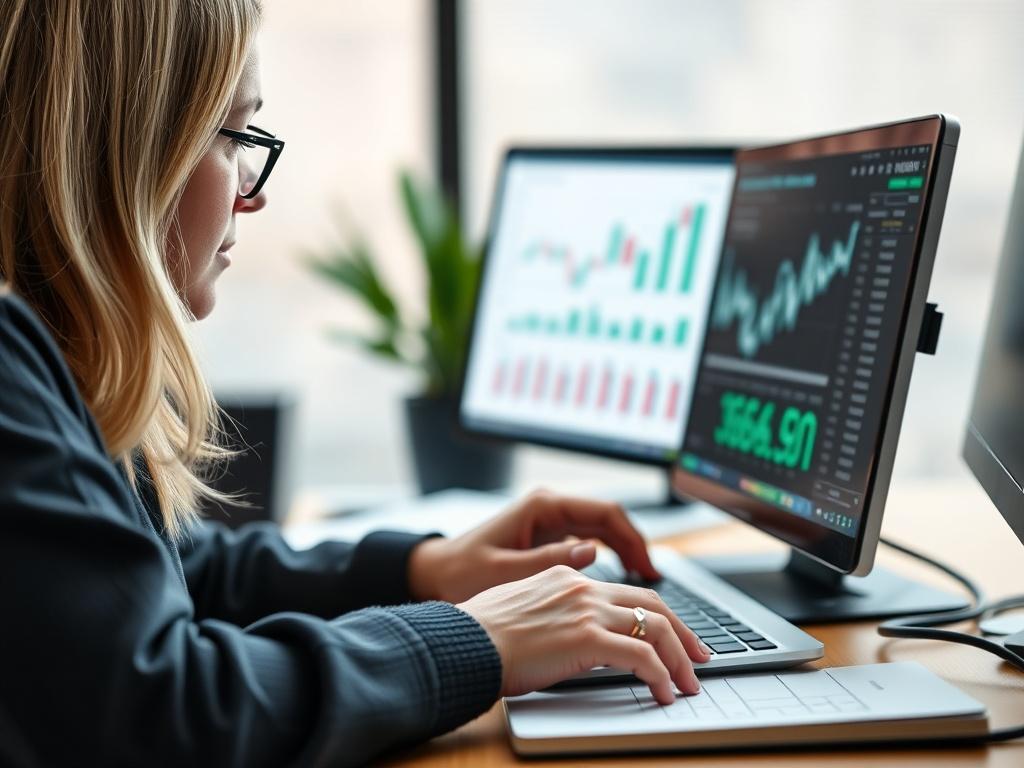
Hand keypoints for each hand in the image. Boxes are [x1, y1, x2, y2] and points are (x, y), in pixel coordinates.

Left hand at [408, 489, 660, 603]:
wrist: (434, 575)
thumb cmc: (462, 574)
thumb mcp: (505, 572)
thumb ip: (548, 562)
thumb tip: (593, 551)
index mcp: (542, 506)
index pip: (604, 512)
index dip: (632, 538)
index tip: (648, 566)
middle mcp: (549, 508)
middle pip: (608, 519)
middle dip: (635, 545)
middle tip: (653, 578)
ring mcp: (549, 521)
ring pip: (601, 529)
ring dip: (625, 550)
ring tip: (644, 580)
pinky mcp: (547, 536)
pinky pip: (588, 540)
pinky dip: (609, 556)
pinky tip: (619, 579)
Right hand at [458, 565, 710, 703]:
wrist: (464, 642)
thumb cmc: (480, 633)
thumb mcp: (520, 607)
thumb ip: (552, 611)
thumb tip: (568, 632)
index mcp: (566, 577)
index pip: (626, 592)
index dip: (656, 615)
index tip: (671, 636)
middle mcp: (582, 587)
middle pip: (651, 604)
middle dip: (682, 633)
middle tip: (697, 658)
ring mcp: (586, 610)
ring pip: (654, 627)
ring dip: (679, 659)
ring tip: (687, 683)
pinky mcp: (586, 638)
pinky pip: (640, 655)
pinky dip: (660, 675)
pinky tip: (663, 692)